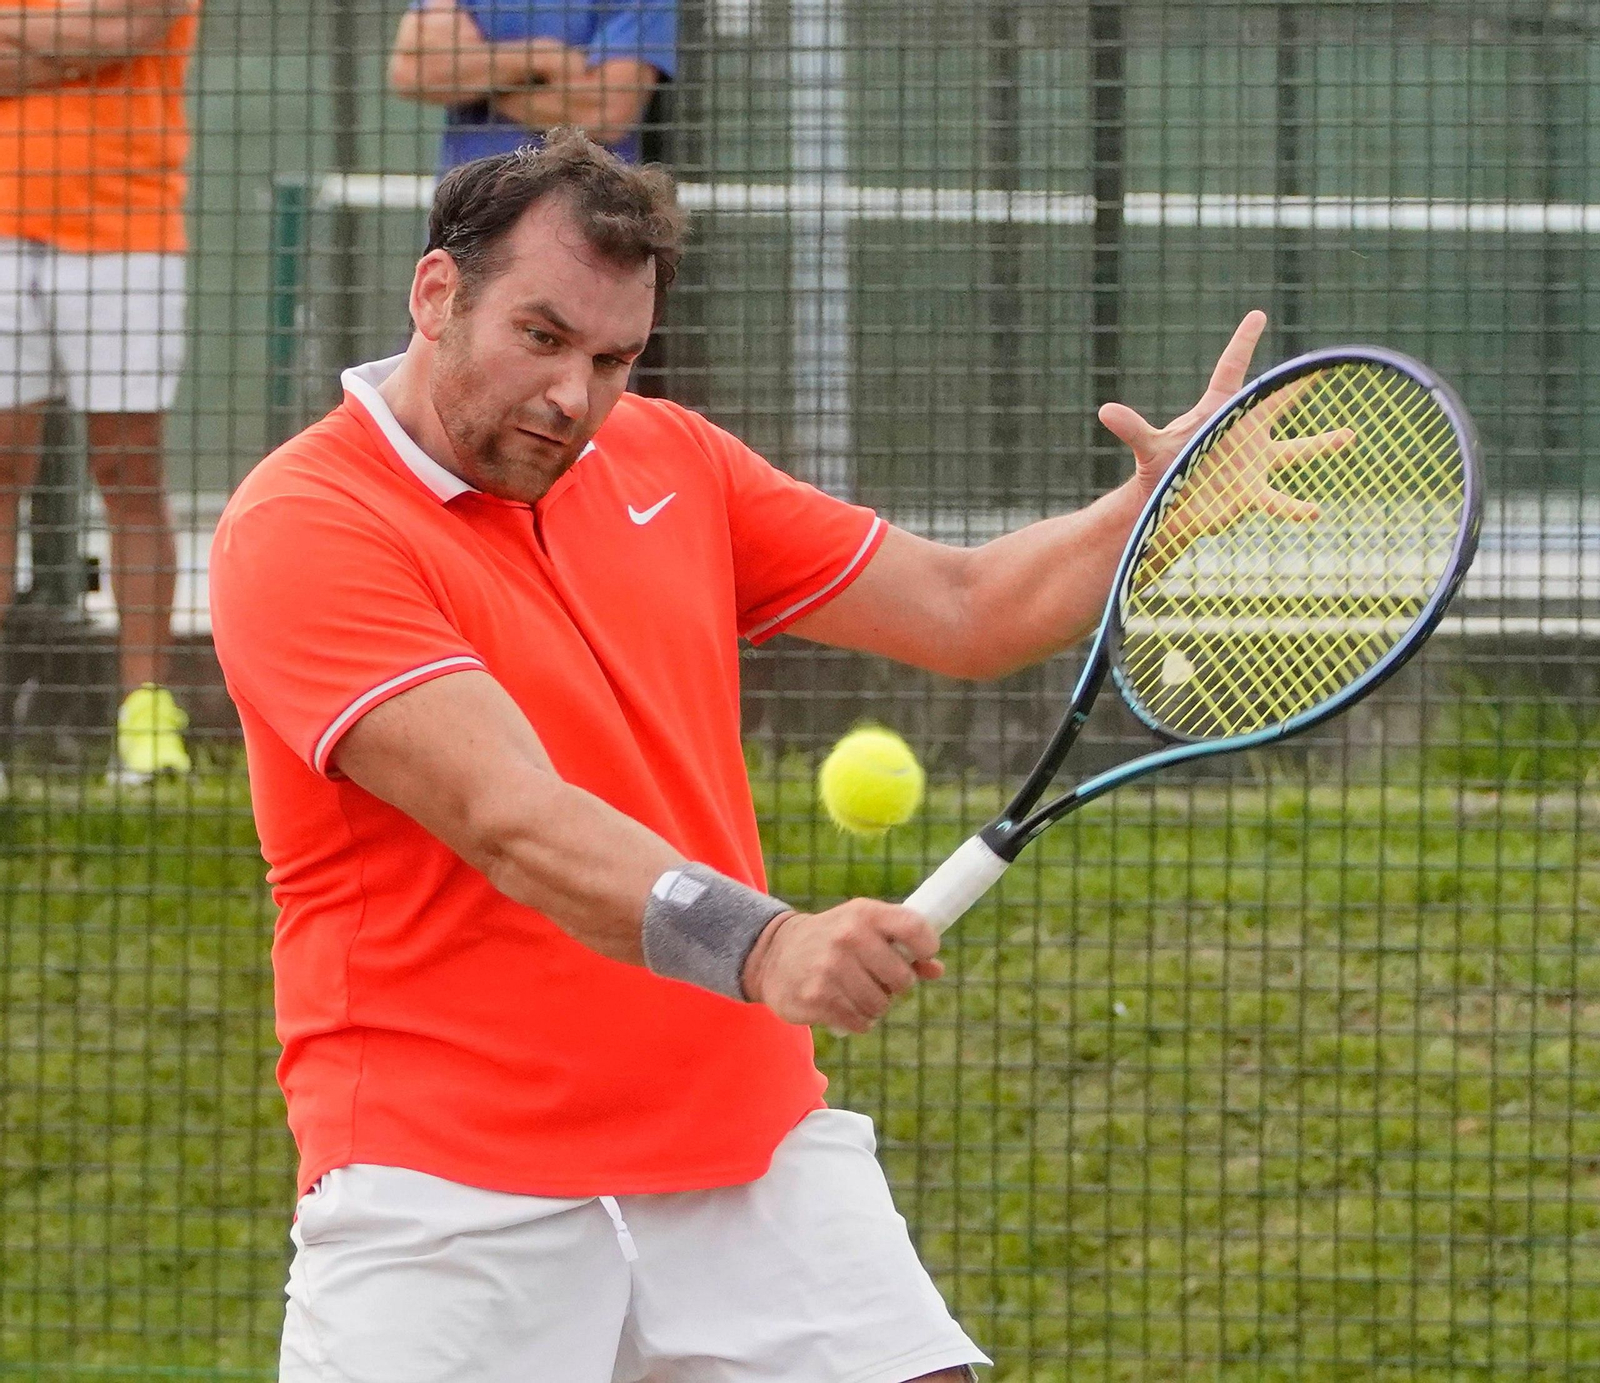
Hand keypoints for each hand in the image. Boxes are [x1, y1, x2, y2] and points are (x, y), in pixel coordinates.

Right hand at [741, 900, 944, 1034]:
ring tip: (856, 992)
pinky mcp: (817, 997)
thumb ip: (902, 944)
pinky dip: (857, 1020)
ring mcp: (831, 968)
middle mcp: (848, 937)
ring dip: (874, 1006)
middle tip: (878, 979)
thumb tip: (936, 970)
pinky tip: (842, 1005)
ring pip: (881, 1005)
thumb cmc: (833, 939)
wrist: (774, 952)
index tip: (921, 955)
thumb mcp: (864, 928)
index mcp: (864, 914)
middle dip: (896, 985)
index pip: (915, 929)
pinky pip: (860, 1022)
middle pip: (902, 978)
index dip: (927, 947)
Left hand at [1099, 310, 1347, 567]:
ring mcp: (1253, 462)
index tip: (1258, 315)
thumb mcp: (1149, 449)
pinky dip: (1294, 508)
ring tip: (1351, 436)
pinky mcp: (1254, 492)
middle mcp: (1242, 433)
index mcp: (1217, 412)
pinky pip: (1280, 500)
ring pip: (1295, 450)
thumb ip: (1133, 430)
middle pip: (1276, 403)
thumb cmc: (1159, 472)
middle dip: (1299, 385)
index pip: (1232, 370)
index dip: (1243, 343)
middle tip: (1324, 366)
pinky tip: (1315, 513)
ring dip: (1322, 444)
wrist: (1167, 506)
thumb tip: (1105, 411)